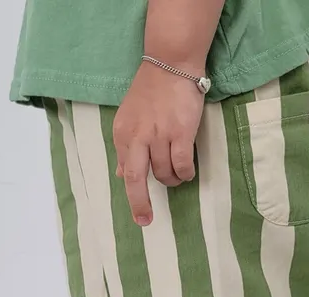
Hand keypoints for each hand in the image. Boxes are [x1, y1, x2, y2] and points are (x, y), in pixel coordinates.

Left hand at [113, 61, 204, 225]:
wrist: (170, 64)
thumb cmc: (150, 92)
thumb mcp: (129, 119)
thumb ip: (125, 148)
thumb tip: (121, 174)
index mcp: (123, 135)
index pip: (126, 172)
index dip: (132, 196)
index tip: (140, 216)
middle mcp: (137, 137)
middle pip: (136, 179)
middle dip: (140, 204)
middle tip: (146, 220)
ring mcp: (159, 135)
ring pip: (164, 173)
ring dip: (173, 180)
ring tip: (178, 176)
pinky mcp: (180, 132)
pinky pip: (182, 164)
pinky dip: (186, 172)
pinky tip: (188, 171)